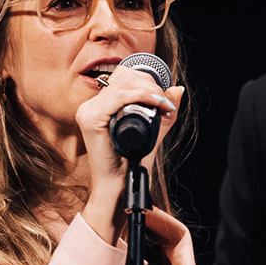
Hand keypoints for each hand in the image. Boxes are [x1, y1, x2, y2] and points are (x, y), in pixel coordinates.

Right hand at [76, 64, 182, 241]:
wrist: (120, 188)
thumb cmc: (132, 164)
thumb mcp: (152, 132)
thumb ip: (163, 112)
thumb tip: (177, 89)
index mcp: (99, 106)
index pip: (123, 78)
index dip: (146, 81)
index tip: (163, 97)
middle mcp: (90, 106)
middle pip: (123, 76)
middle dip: (150, 84)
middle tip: (165, 103)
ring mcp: (87, 112)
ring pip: (123, 84)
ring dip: (149, 90)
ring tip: (163, 106)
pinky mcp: (91, 120)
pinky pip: (119, 97)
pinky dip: (142, 97)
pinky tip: (157, 104)